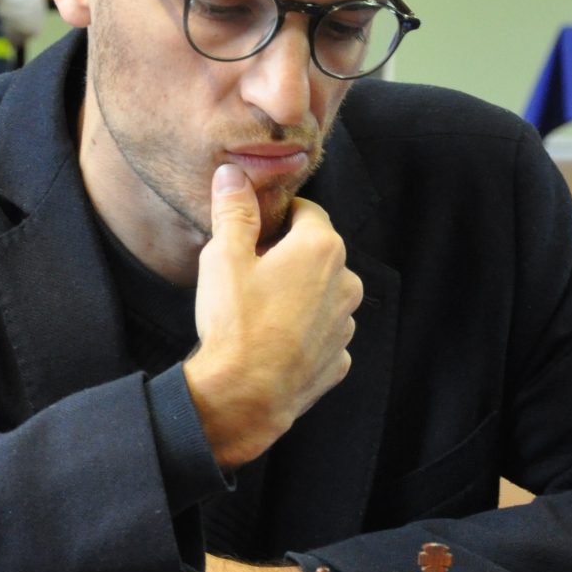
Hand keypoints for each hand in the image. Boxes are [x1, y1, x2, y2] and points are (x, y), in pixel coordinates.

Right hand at [184, 165, 360, 468]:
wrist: (244, 396)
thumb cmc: (235, 323)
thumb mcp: (225, 257)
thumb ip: (234, 210)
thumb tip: (233, 174)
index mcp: (322, 248)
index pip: (307, 211)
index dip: (278, 216)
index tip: (253, 231)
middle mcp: (346, 282)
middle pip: (317, 253)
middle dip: (288, 256)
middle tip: (249, 274)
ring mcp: (345, 324)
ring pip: (323, 294)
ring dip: (299, 295)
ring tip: (259, 311)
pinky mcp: (338, 358)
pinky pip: (322, 333)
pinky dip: (303, 332)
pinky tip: (272, 341)